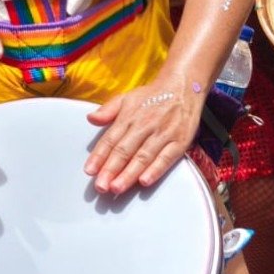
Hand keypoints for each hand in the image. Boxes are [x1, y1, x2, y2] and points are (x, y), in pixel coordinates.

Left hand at [84, 78, 202, 195]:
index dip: (99, 156)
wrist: (184, 86)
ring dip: (129, 174)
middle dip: (111, 170)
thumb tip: (90, 118)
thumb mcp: (127, 97)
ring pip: (143, 157)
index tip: (89, 170)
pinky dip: (155, 170)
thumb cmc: (153, 96)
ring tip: (117, 187)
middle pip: (125, 151)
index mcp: (129, 116)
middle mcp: (145, 125)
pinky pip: (166, 158)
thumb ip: (108, 110)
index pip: (111, 139)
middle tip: (101, 186)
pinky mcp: (179, 141)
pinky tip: (144, 181)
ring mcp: (163, 134)